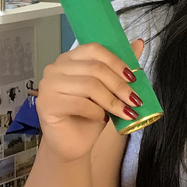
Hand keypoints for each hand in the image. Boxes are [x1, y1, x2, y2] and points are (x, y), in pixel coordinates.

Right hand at [36, 40, 144, 163]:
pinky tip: (103, 118)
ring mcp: (48, 85)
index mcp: (70, 59)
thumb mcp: (109, 89)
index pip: (94, 50)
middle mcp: (55, 68)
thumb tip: (139, 43)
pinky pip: (80, 103)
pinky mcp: (46, 103)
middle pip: (95, 69)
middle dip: (119, 86)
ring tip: (124, 112)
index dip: (117, 62)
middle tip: (135, 101)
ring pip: (89, 86)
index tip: (134, 78)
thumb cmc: (90, 115)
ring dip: (112, 101)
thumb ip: (120, 67)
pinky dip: (97, 112)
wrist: (74, 143)